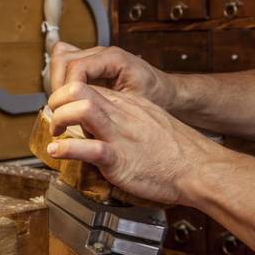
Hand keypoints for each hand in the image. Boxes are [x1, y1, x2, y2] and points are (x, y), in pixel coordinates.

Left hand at [47, 81, 220, 205]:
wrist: (200, 169)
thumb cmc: (177, 152)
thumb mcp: (150, 122)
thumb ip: (127, 118)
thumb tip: (105, 123)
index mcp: (128, 105)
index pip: (88, 85)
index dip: (66, 95)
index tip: (60, 109)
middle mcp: (121, 114)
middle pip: (79, 87)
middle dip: (57, 100)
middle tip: (54, 119)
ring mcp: (120, 135)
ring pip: (81, 107)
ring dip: (59, 118)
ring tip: (56, 133)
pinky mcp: (120, 159)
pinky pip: (89, 148)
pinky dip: (66, 149)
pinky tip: (57, 151)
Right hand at [49, 41, 176, 110]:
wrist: (167, 91)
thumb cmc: (156, 96)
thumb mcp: (134, 103)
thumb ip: (108, 104)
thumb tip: (80, 115)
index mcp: (113, 58)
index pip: (77, 67)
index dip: (66, 89)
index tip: (65, 110)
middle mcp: (101, 53)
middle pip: (63, 59)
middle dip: (58, 85)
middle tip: (59, 109)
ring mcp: (95, 57)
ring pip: (60, 59)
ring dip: (57, 82)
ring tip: (62, 105)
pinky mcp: (92, 64)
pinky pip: (67, 64)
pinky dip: (62, 79)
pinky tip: (67, 97)